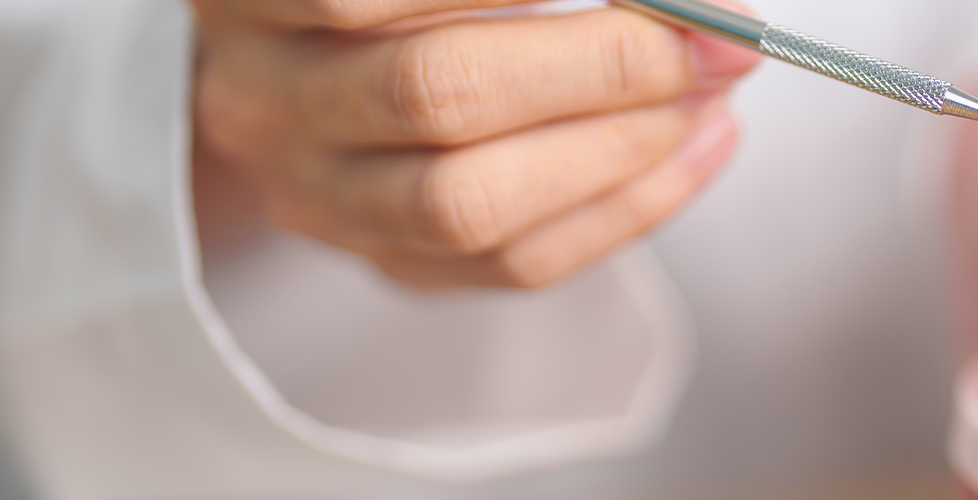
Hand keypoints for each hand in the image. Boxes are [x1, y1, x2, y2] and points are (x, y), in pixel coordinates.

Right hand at [190, 0, 758, 287]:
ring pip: (467, 203)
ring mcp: (312, 195)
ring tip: (709, 95)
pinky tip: (695, 149)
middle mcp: (263, 96)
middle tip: (714, 40)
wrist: (300, 57)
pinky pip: (509, 266)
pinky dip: (624, 209)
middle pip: (435, 93)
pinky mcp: (380, 261)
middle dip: (603, 65)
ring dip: (620, 148)